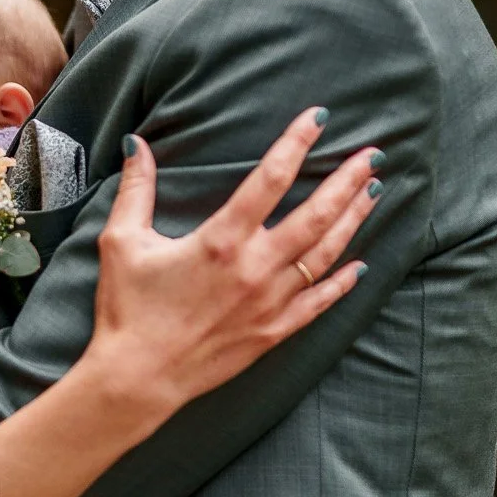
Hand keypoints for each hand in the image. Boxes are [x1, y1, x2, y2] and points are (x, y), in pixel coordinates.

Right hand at [88, 108, 377, 437]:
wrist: (137, 378)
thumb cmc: (127, 310)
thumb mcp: (122, 242)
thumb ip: (137, 189)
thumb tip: (139, 145)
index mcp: (221, 241)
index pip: (271, 179)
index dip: (297, 143)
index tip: (318, 118)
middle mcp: (255, 269)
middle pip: (316, 215)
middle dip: (348, 181)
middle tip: (373, 155)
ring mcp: (269, 303)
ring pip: (325, 255)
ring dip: (353, 221)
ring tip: (374, 193)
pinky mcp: (272, 333)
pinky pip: (318, 304)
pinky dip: (342, 283)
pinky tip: (361, 265)